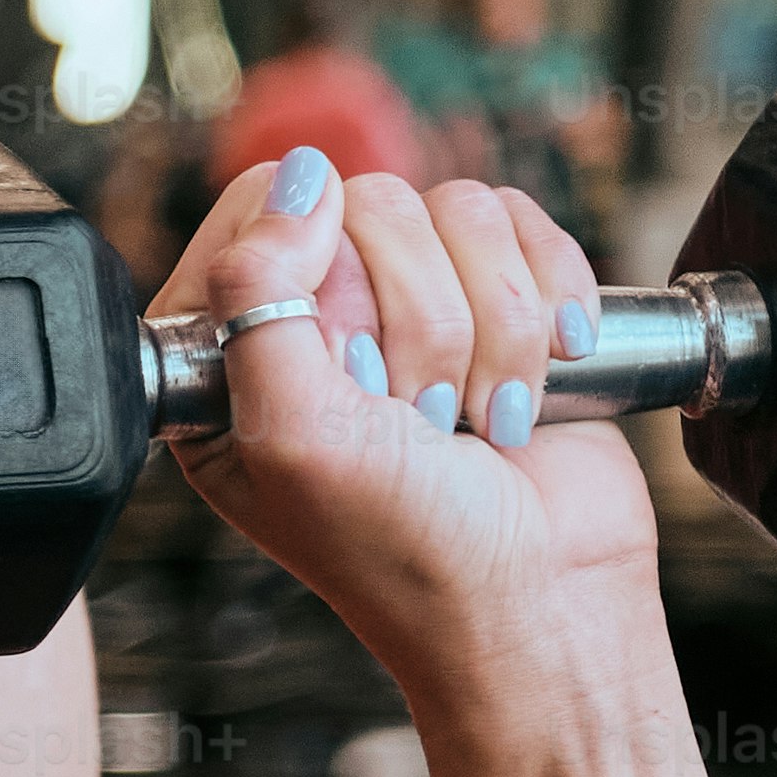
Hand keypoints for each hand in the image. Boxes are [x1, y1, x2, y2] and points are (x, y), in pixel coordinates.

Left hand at [147, 146, 660, 695]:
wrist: (542, 602)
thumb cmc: (405, 548)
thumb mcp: (292, 433)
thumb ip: (258, 296)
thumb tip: (298, 174)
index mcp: (229, 355)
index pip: (258, 211)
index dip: (320, 273)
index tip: (349, 366)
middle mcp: (318, 323)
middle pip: (370, 204)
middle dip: (417, 322)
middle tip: (418, 418)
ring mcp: (414, 310)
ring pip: (457, 211)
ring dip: (488, 326)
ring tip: (476, 418)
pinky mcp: (505, 302)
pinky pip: (523, 226)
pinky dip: (547, 300)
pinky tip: (541, 382)